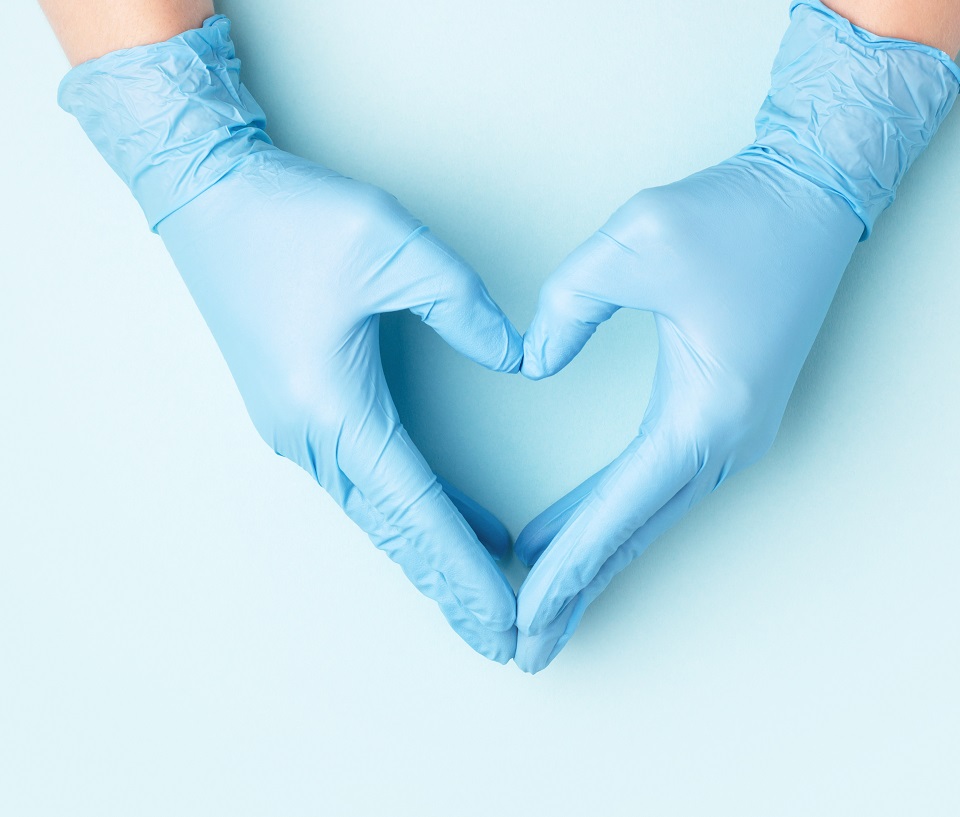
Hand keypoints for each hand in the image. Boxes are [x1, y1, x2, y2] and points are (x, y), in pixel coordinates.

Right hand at [59, 16, 522, 661]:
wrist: (207, 197)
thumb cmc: (288, 218)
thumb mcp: (393, 243)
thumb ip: (464, 307)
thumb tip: (518, 359)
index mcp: (333, 407)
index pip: (416, 510)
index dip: (465, 570)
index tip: (503, 618)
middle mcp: (309, 435)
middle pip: (394, 532)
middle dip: (448, 589)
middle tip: (499, 640)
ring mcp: (296, 429)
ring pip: (376, 515)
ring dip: (428, 557)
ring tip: (480, 598)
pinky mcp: (298, 411)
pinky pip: (362, 481)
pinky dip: (407, 513)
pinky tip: (448, 522)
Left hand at [513, 0, 959, 672]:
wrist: (809, 195)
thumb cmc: (738, 216)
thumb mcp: (633, 242)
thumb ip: (565, 308)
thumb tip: (533, 364)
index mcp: (706, 413)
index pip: (620, 509)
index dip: (567, 565)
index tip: (524, 610)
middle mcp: (725, 440)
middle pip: (635, 533)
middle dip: (577, 590)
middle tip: (527, 646)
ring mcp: (731, 433)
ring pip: (647, 516)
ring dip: (595, 561)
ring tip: (542, 604)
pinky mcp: (721, 415)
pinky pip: (658, 484)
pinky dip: (614, 517)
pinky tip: (575, 532)